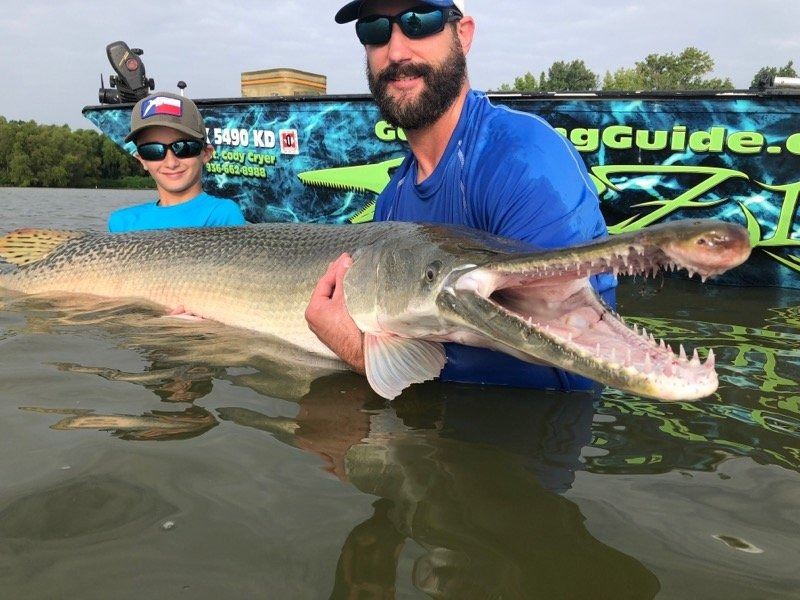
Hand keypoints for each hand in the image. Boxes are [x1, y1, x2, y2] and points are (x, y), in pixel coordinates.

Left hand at [305, 253, 365, 373]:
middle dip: (339, 278)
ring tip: (353, 276)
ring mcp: (325, 328)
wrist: (366, 353)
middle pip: (328, 292)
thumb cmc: (354, 326)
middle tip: (349, 264)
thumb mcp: (346, 297)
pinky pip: (338, 311)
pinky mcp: (336, 333)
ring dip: (343, 289)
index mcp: (313, 310)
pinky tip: (355, 294)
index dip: (337, 268)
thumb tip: (344, 260)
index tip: (346, 257)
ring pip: (334, 301)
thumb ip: (343, 277)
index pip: (325, 282)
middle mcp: (315, 320)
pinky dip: (345, 301)